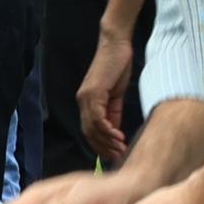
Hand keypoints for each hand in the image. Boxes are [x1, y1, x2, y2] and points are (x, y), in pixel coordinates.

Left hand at [79, 25, 140, 165]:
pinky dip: (108, 129)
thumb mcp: (116, 94)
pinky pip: (98, 117)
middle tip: (118, 158)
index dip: (100, 145)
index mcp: (87, 103)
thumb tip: (115, 131)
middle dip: (103, 148)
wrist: (116, 45)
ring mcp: (86, 97)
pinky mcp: (93, 92)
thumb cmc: (117, 67)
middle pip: (89, 133)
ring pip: (93, 128)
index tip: (113, 155)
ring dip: (107, 141)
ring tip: (121, 150)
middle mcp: (83, 101)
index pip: (90, 130)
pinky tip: (118, 137)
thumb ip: (113, 112)